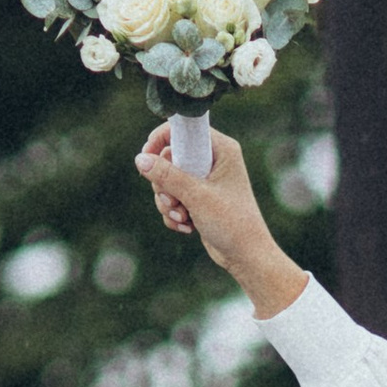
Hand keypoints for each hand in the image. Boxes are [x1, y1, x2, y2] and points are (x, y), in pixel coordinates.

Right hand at [135, 125, 308, 317]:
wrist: (246, 257)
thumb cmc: (232, 223)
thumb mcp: (197, 196)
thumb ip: (167, 176)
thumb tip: (140, 159)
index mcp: (221, 149)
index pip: (184, 130)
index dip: (161, 140)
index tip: (146, 157)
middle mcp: (213, 160)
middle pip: (170, 158)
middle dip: (165, 184)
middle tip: (173, 201)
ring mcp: (205, 180)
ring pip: (168, 181)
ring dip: (168, 202)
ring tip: (182, 217)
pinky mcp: (199, 199)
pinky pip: (173, 198)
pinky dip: (174, 213)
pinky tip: (187, 227)